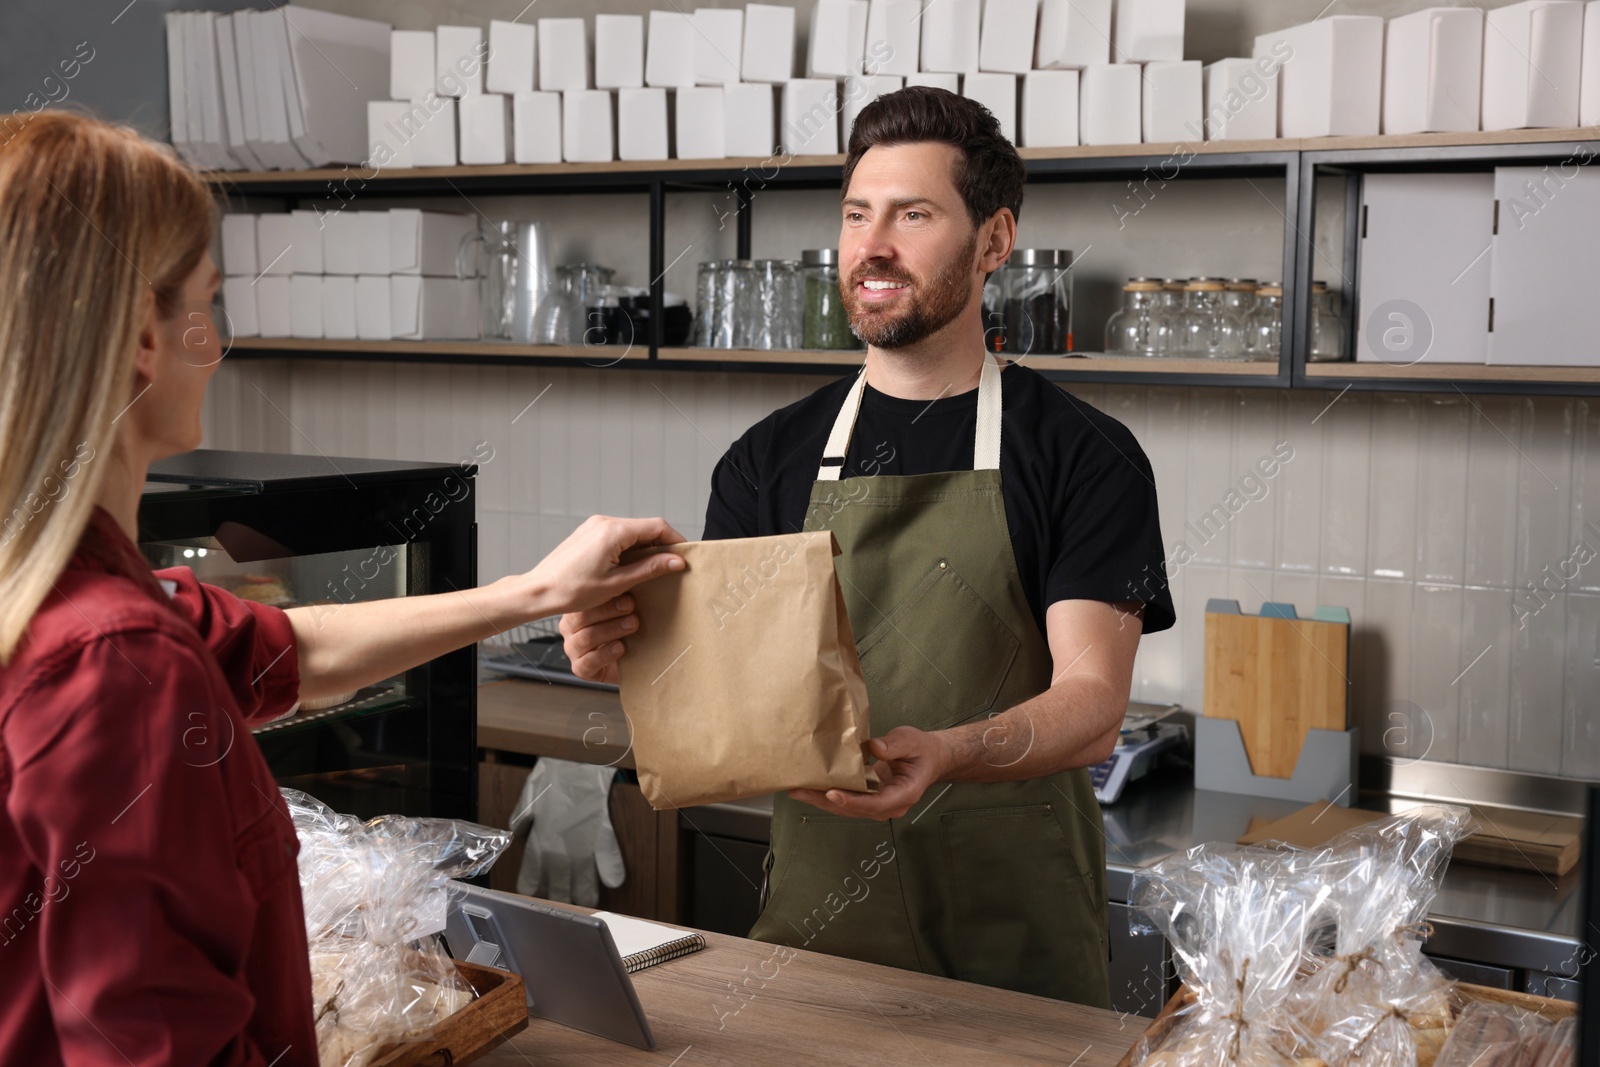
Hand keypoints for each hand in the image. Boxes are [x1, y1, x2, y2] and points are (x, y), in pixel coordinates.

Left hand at [523, 515, 684, 621]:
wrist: (539, 590)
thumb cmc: (572, 589)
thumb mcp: (618, 583)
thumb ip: (650, 569)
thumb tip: (677, 561)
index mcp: (613, 531)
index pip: (657, 527)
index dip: (675, 541)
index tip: (685, 557)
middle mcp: (604, 521)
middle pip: (645, 527)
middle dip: (662, 545)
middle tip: (673, 567)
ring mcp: (595, 525)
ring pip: (632, 531)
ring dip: (646, 547)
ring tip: (653, 570)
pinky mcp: (589, 533)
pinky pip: (618, 535)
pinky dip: (630, 547)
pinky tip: (632, 567)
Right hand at [559, 596, 640, 684]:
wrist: (631, 663)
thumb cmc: (625, 631)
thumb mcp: (623, 611)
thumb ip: (621, 598)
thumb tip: (633, 580)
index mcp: (576, 610)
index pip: (584, 599)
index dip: (605, 597)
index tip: (626, 594)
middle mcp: (569, 628)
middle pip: (582, 617)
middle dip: (609, 611)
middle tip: (631, 607)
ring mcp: (572, 649)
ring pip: (585, 638)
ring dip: (611, 630)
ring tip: (631, 624)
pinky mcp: (580, 668)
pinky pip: (588, 662)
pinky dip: (605, 654)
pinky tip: (620, 647)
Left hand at [789, 725, 949, 820]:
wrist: (929, 758)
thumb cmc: (922, 751)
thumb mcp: (911, 741)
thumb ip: (894, 745)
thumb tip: (874, 748)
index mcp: (903, 795)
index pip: (876, 804)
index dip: (853, 801)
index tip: (833, 793)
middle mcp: (888, 805)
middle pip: (855, 810)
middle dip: (826, 802)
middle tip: (800, 791)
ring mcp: (877, 804)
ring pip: (847, 808)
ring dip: (821, 800)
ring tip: (797, 789)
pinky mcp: (868, 797)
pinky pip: (846, 799)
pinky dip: (827, 794)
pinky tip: (809, 786)